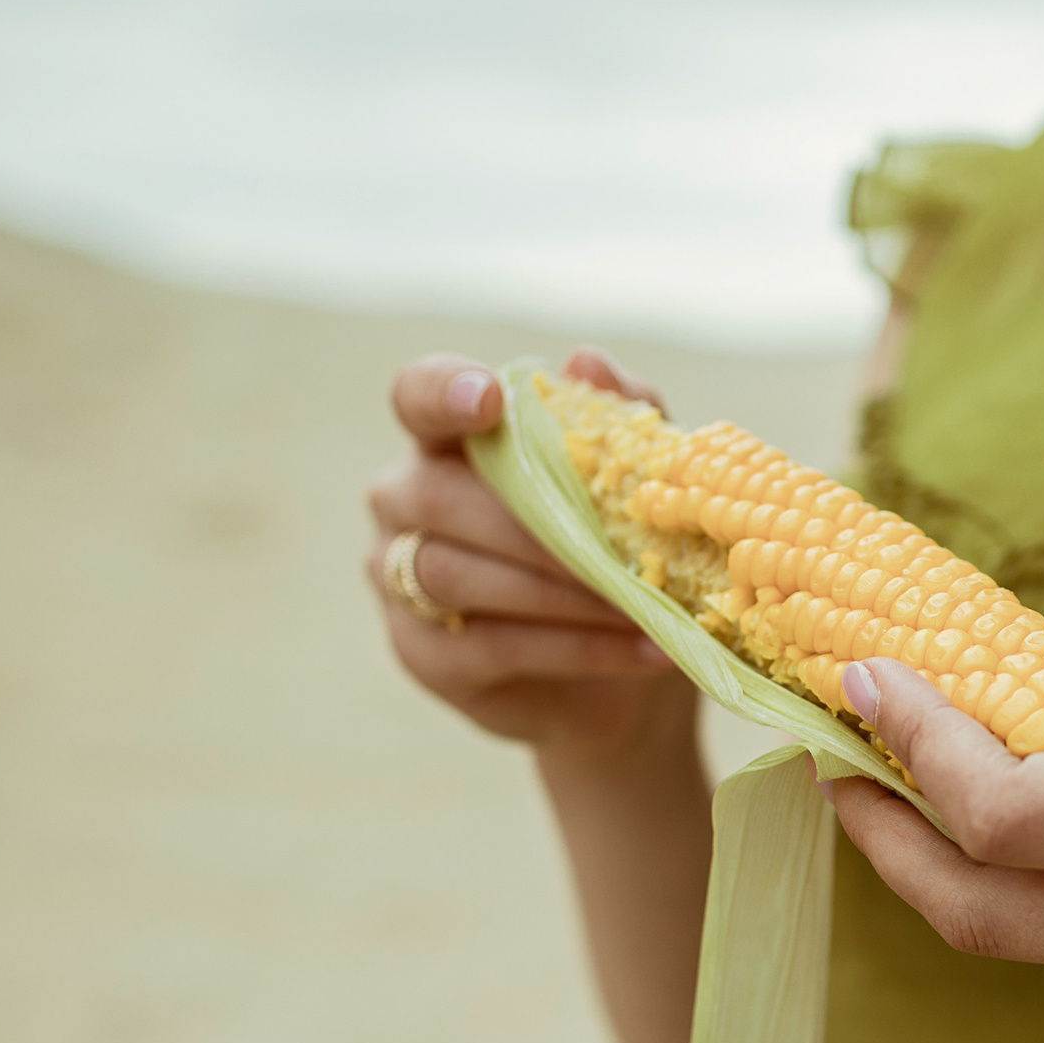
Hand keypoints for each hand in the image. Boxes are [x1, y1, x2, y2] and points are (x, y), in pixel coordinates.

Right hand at [367, 346, 690, 757]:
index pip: (417, 396)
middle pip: (439, 495)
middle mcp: (405, 500)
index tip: (489, 402)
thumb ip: (616, 420)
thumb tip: (587, 362)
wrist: (624, 680)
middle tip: (617, 549)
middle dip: (534, 524)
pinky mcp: (423, 653)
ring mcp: (400, 579)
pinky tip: (643, 648)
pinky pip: (490, 644)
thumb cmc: (620, 557)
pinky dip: (576, 646)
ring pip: (455, 573)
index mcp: (450, 442)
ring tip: (643, 606)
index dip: (443, 392)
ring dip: (560, 591)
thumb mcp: (638, 484)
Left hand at [827, 570, 1043, 1042]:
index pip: (1012, 813)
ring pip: (1025, 948)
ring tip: (912, 780)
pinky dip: (1029, 898)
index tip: (865, 680)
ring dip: (945, 871)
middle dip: (880, 835)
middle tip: (838, 750)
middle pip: (978, 912)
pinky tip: (1033, 829)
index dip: (915, 751)